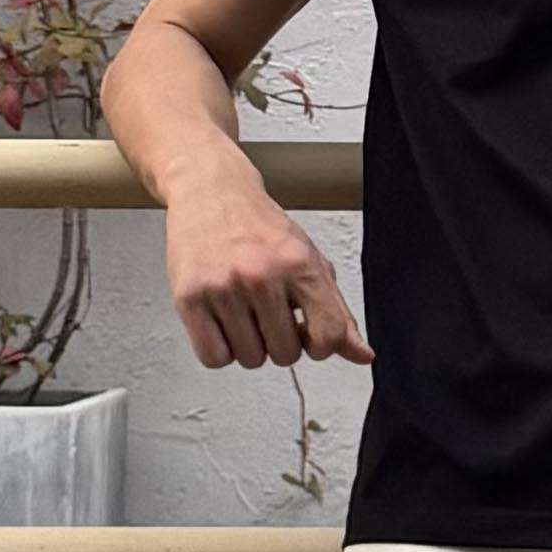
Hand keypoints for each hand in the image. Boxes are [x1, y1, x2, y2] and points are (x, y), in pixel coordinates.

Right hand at [163, 170, 373, 371]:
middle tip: (268, 312)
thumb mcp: (309, 260)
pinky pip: (213, 357)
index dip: (321, 346)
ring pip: (249, 359)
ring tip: (243, 311)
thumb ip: (337, 311)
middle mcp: (262, 276)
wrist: (210, 191)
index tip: (308, 333)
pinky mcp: (190, 298)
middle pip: (285, 355)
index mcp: (300, 265)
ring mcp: (224, 288)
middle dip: (279, 341)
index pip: (328, 336)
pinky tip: (223, 322)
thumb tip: (361, 354)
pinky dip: (220, 349)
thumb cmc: (259, 227)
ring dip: (248, 344)